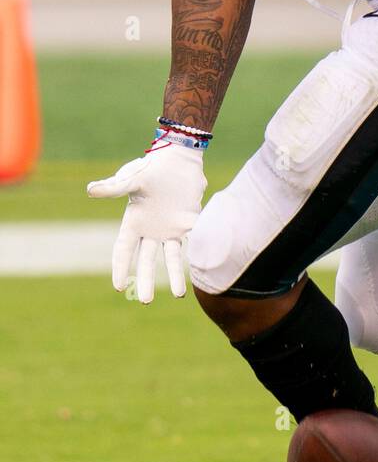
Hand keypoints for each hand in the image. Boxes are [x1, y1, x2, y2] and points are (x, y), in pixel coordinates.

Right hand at [87, 141, 206, 302]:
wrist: (178, 160)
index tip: (118, 286)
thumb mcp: (133, 179)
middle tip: (146, 301)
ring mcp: (170, 229)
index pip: (123, 250)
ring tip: (180, 295)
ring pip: (171, 258)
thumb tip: (90, 190)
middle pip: (146, 261)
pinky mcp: (188, 224)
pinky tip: (202, 271)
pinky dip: (197, 256)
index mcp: (133, 222)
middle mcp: (150, 230)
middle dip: (146, 281)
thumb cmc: (152, 168)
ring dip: (174, 276)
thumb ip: (114, 187)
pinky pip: (192, 243)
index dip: (120, 267)